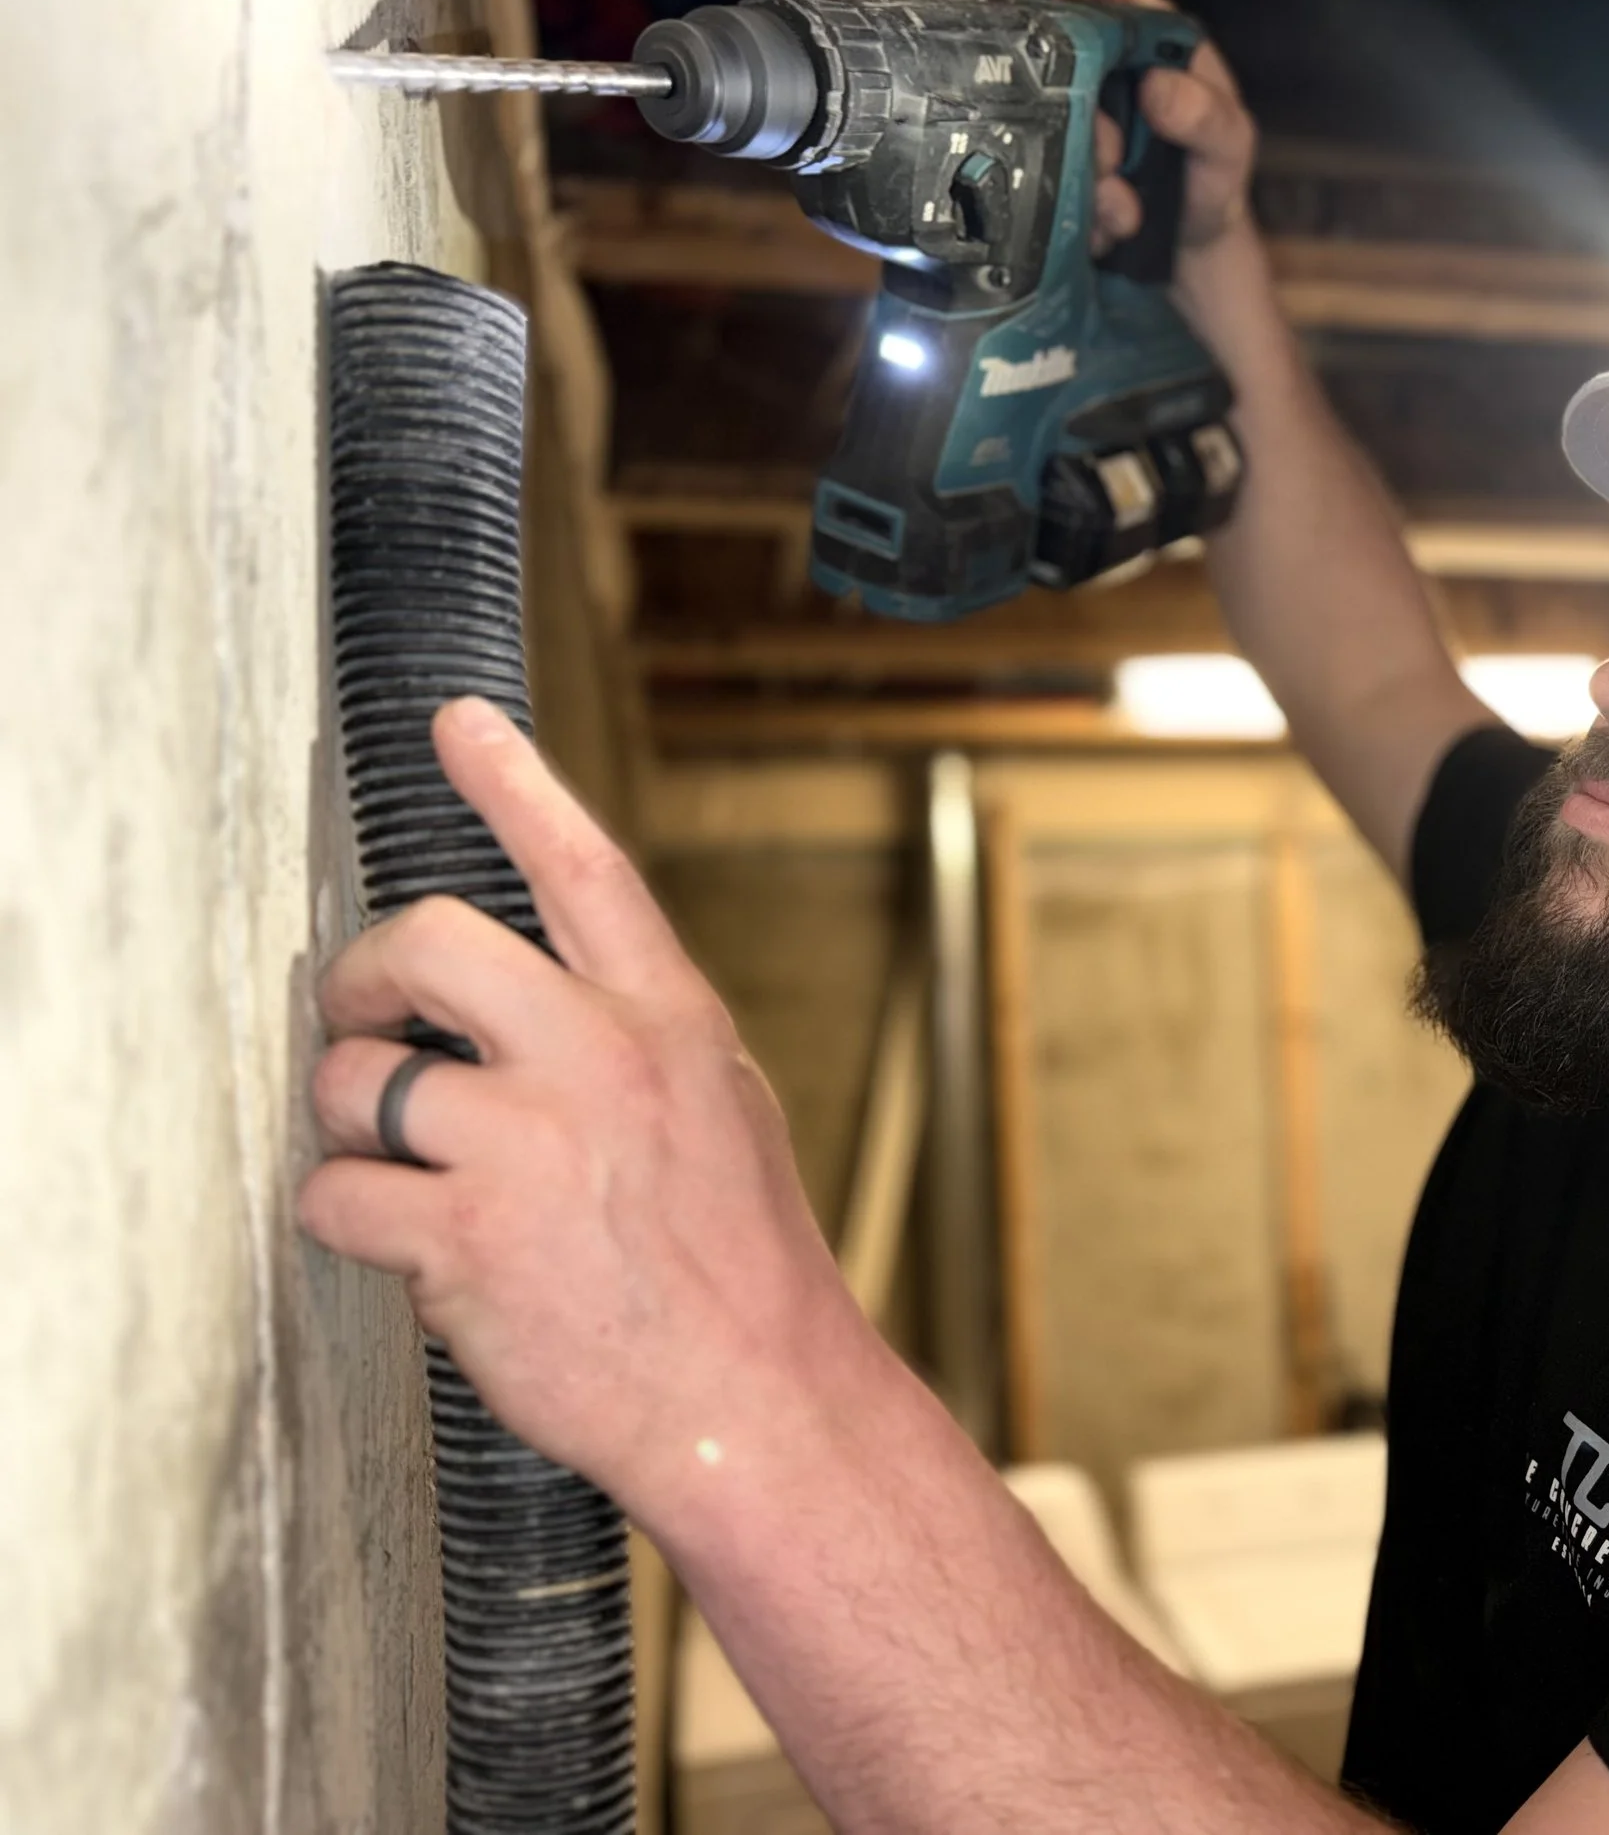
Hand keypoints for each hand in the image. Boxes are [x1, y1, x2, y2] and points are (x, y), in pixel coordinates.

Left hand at [299, 697, 861, 1514]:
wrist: (757, 1400)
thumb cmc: (740, 1266)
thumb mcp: (723, 1111)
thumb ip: (632, 1040)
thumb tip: (522, 1001)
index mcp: (670, 1022)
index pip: (585, 870)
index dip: (516, 783)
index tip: (459, 723)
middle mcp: (600, 1060)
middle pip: (428, 941)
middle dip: (363, 979)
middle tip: (362, 1023)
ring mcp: (528, 1144)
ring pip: (354, 1082)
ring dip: (348, 1127)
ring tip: (401, 1174)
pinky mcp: (465, 1237)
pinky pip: (336, 1194)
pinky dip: (347, 1220)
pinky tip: (409, 1251)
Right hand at [1054, 0, 1258, 269]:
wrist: (1197, 246)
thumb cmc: (1218, 179)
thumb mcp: (1230, 144)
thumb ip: (1205, 114)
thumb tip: (1157, 86)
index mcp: (1155, 46)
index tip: (1069, 29)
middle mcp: (1112, 76)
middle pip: (1062, 60)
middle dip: (1079, 113)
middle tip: (1111, 158)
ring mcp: (1085, 120)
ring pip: (1050, 126)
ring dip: (1086, 176)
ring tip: (1127, 211)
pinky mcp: (1068, 164)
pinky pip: (1050, 177)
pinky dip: (1082, 208)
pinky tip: (1116, 226)